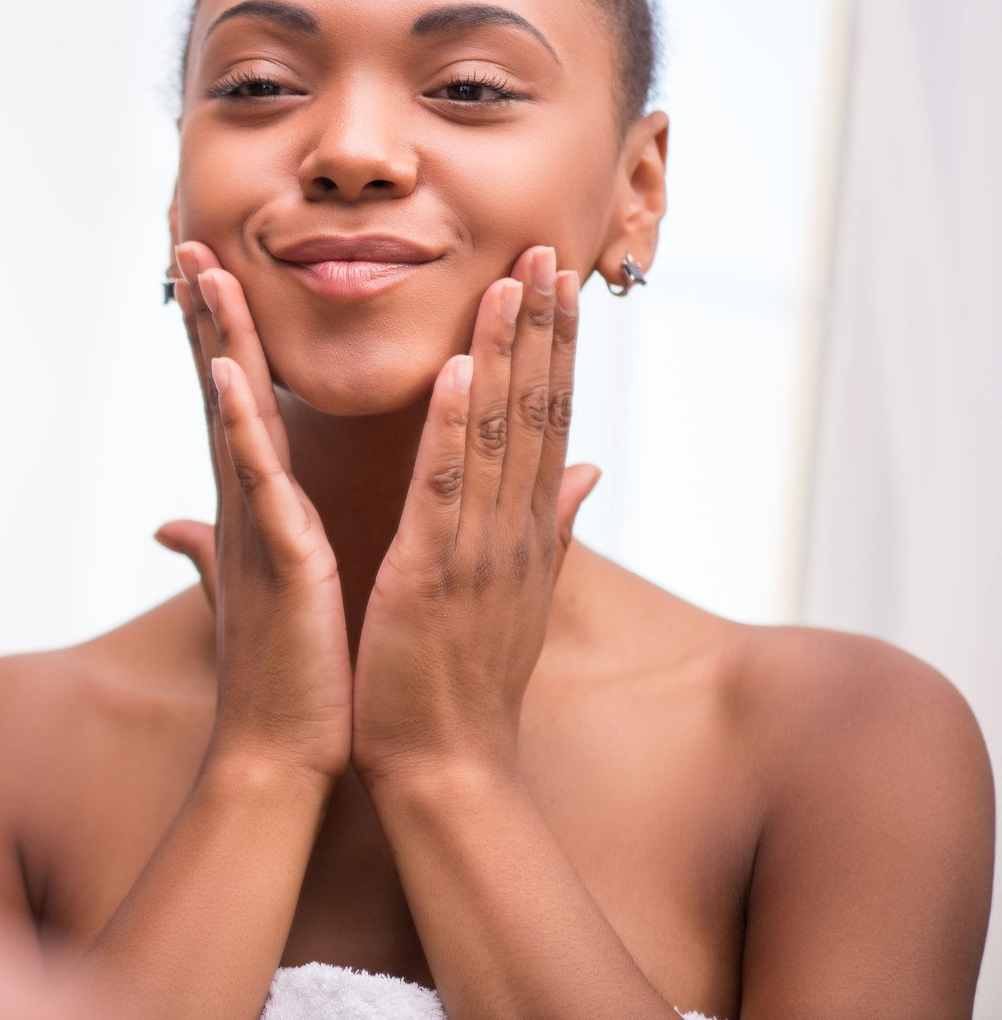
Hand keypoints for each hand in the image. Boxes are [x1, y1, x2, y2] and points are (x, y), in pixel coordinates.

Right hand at [159, 242, 352, 786]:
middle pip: (223, 386)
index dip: (226, 335)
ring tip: (201, 268)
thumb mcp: (257, 590)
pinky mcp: (277, 559)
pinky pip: (255, 482)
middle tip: (188, 236)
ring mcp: (254, 526)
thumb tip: (170, 528)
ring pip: (231, 414)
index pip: (239, 401)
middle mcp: (246, 503)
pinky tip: (226, 373)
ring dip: (216, 340)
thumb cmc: (281, 672)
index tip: (216, 270)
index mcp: (259, 505)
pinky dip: (238, 426)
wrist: (279, 755)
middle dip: (208, 312)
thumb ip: (218, 549)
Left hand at [351, 245, 598, 790]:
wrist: (449, 770)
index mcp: (528, 531)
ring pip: (498, 436)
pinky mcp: (431, 578)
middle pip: (537, 412)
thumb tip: (587, 472)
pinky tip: (455, 371)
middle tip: (550, 249)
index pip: (550, 422)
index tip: (560, 284)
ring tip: (511, 280)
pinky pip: (444, 492)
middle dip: (543, 328)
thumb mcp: (522, 594)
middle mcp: (516, 530)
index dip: (558, 350)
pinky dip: (450, 430)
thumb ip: (554, 525)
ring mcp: (479, 552)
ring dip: (505, 354)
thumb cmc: (470, 680)